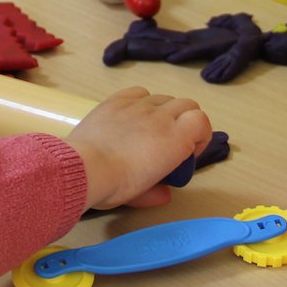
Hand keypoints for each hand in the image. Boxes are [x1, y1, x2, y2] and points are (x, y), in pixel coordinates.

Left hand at [69, 86, 213, 209]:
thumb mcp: (140, 194)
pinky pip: (139, 91)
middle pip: (187, 104)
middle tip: (171, 141)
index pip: (202, 121)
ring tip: (149, 129)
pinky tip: (131, 115)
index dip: (200, 135)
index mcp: (175, 139)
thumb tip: (164, 195)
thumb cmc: (116, 184)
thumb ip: (156, 193)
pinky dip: (142, 101)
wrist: (84, 168)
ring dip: (164, 111)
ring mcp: (138, 105)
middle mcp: (161, 116)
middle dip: (185, 121)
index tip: (188, 153)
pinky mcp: (116, 100)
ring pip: (163, 97)